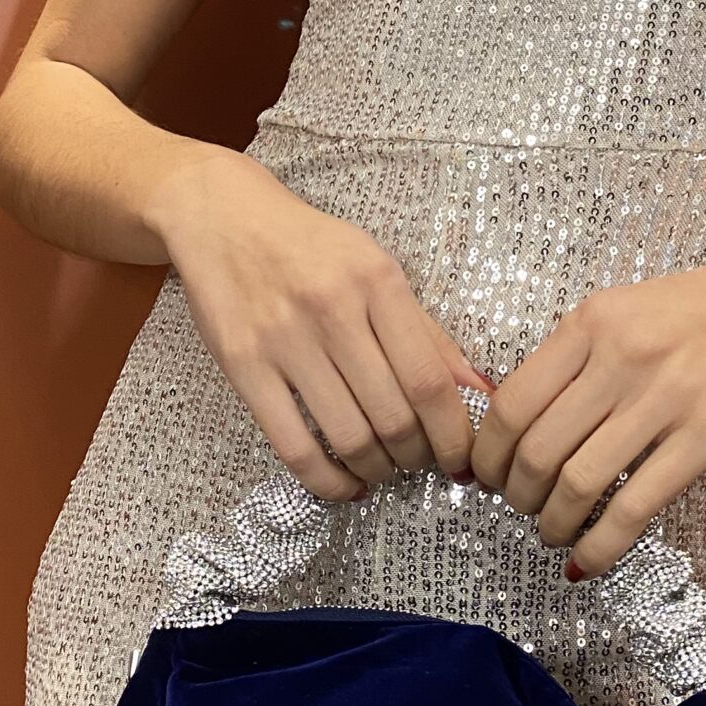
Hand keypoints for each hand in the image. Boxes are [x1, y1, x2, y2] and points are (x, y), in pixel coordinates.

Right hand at [152, 148, 496, 498]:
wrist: (226, 220)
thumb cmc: (312, 247)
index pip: (429, 379)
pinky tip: (344, 485)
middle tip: (422, 463)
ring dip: (377, 470)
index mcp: (377, 281)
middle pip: (393, 415)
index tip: (461, 457)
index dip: (453, 433)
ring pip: (348, 436)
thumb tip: (479, 392)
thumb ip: (427, 332)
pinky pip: (292, 446)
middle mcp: (333, 310)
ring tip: (384, 470)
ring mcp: (284, 340)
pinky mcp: (243, 367)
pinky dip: (327, 481)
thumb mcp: (377, 269)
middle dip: (418, 457)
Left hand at [465, 243, 705, 578]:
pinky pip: (635, 507)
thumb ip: (576, 357)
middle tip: (520, 509)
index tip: (485, 477)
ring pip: (577, 484)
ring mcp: (664, 399)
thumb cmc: (704, 307)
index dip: (488, 454)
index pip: (511, 403)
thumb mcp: (625, 311)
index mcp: (590, 322)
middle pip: (537, 450)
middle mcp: (619, 358)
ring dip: (552, 524)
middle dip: (516, 496)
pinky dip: (599, 546)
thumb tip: (522, 424)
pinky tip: (586, 562)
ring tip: (552, 533)